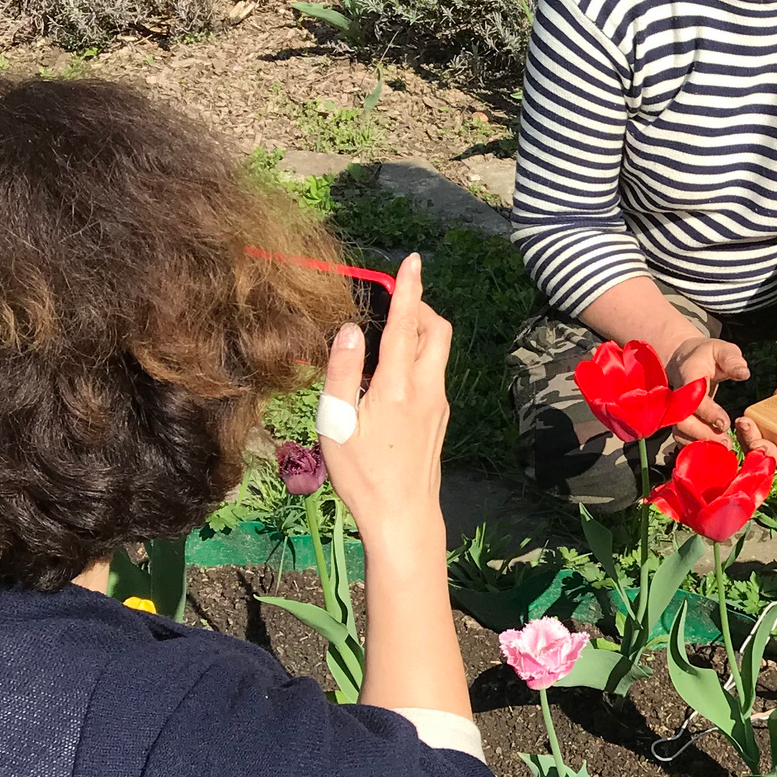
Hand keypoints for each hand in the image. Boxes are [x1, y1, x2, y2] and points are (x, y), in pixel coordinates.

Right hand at [319, 252, 452, 552]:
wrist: (404, 516)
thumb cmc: (363, 474)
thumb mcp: (337, 423)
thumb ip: (343, 372)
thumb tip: (351, 329)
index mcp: (398, 386)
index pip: (407, 324)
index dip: (408, 288)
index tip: (413, 260)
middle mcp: (427, 389)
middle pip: (437, 331)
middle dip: (419, 307)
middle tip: (392, 302)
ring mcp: (439, 403)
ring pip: (438, 352)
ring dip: (420, 332)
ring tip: (386, 335)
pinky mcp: (440, 417)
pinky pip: (434, 372)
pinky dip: (418, 356)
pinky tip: (390, 373)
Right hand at [663, 334, 748, 442]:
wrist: (684, 359)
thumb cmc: (707, 355)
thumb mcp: (722, 350)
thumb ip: (732, 360)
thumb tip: (744, 373)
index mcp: (689, 376)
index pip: (694, 397)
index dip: (708, 412)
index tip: (724, 423)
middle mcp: (677, 395)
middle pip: (683, 420)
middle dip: (703, 434)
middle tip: (727, 443)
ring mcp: (675, 410)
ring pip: (680, 432)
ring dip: (700, 444)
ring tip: (723, 450)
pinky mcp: (678, 420)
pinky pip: (682, 437)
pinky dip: (695, 447)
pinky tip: (713, 452)